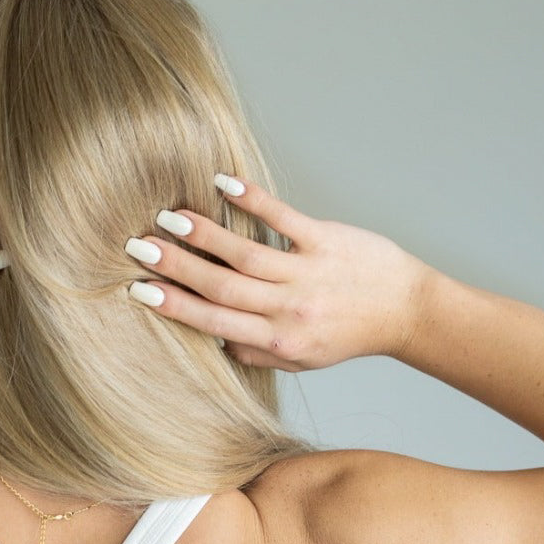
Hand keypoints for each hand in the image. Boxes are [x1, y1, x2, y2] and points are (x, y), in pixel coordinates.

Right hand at [124, 179, 430, 369]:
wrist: (405, 312)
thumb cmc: (347, 336)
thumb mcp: (300, 359)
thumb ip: (257, 352)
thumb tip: (217, 342)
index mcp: (276, 339)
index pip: (215, 320)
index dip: (175, 306)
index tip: (140, 290)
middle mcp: (288, 308)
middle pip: (221, 286)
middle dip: (176, 267)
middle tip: (137, 247)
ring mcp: (307, 272)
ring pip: (245, 252)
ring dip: (204, 234)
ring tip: (167, 218)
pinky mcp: (326, 240)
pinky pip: (284, 219)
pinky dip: (253, 201)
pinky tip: (223, 184)